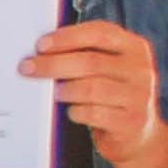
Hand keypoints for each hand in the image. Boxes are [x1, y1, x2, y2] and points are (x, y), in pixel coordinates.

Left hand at [24, 19, 167, 163]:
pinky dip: (75, 112)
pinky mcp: (129, 121)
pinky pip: (93, 113)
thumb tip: (44, 51)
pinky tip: (71, 111)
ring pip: (90, 89)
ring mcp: (138, 96)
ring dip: (64, 90)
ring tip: (53, 92)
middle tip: (28, 68)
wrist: (138, 135)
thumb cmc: (112, 96)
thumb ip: (87, 55)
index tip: (41, 44)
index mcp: (134, 48)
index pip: (100, 33)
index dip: (68, 37)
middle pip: (90, 62)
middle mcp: (140, 69)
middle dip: (53, 64)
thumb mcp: (109, 69)